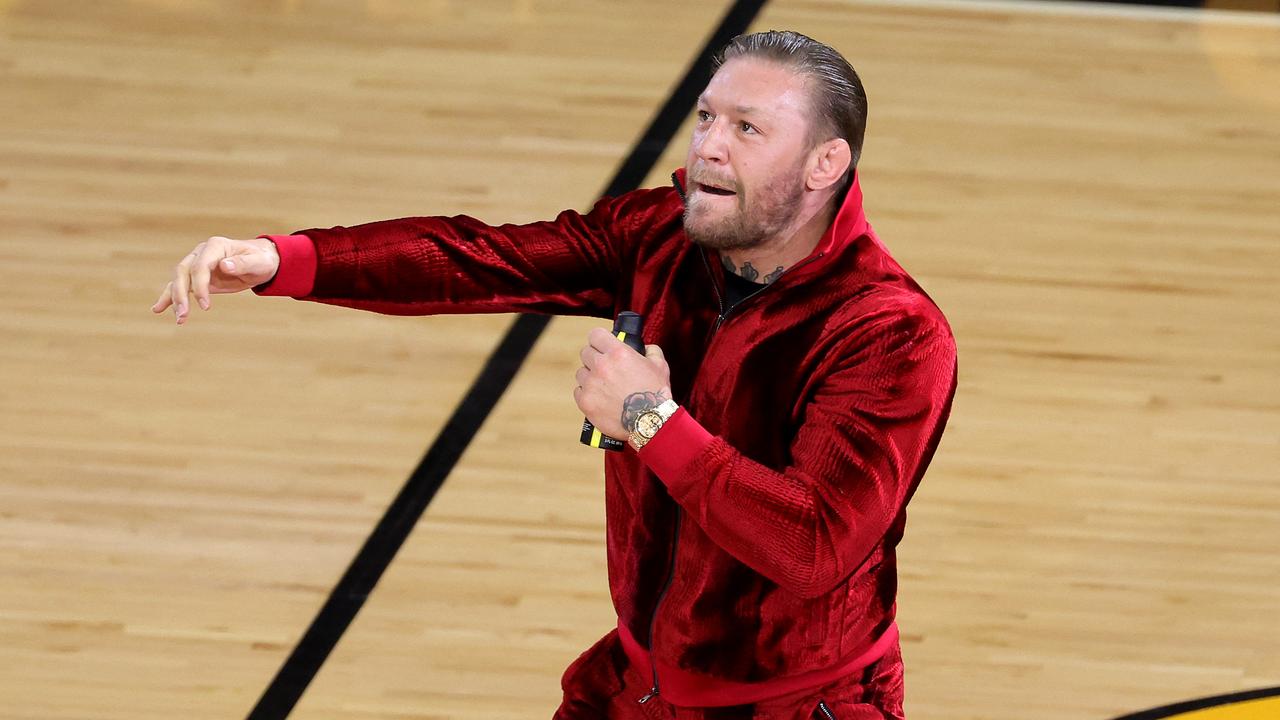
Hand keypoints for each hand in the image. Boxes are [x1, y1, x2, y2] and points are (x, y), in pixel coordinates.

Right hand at [151, 236, 279, 323]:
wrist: (262, 260)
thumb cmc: (262, 260)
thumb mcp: (258, 262)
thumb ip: (243, 263)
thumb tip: (224, 265)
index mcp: (215, 246)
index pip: (200, 266)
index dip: (200, 285)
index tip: (205, 306)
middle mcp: (201, 253)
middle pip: (183, 272)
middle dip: (181, 294)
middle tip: (184, 315)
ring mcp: (197, 265)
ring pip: (178, 280)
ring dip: (174, 299)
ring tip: (179, 319)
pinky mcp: (197, 278)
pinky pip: (180, 286)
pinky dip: (169, 298)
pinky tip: (158, 309)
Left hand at [573, 327, 671, 440]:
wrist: (649, 422)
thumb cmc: (656, 394)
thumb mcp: (660, 365)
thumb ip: (651, 350)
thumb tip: (645, 348)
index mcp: (618, 353)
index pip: (595, 335)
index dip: (599, 339)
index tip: (602, 345)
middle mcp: (601, 366)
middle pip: (585, 352)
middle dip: (594, 358)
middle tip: (605, 367)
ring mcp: (591, 384)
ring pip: (581, 372)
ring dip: (590, 376)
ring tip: (604, 386)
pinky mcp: (585, 402)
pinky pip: (578, 391)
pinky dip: (587, 393)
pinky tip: (599, 398)